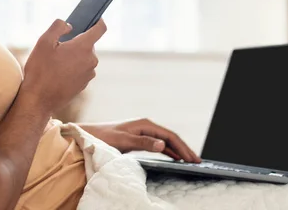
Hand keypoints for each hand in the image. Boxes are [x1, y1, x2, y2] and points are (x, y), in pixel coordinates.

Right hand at [22, 19, 106, 113]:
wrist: (39, 100)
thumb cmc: (40, 70)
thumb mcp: (44, 42)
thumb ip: (58, 27)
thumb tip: (69, 26)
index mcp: (83, 47)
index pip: (100, 29)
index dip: (99, 21)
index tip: (96, 19)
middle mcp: (91, 60)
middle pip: (88, 44)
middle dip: (75, 43)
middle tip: (58, 48)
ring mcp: (89, 74)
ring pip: (83, 58)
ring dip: (73, 57)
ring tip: (55, 63)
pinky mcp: (84, 85)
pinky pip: (81, 70)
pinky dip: (72, 68)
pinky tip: (57, 74)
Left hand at [80, 118, 200, 162]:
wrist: (90, 136)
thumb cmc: (104, 138)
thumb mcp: (123, 141)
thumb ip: (143, 143)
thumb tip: (162, 144)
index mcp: (145, 124)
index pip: (169, 136)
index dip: (182, 147)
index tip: (192, 158)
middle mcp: (146, 126)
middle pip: (170, 138)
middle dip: (184, 149)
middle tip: (197, 161)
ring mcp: (143, 132)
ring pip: (166, 141)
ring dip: (178, 150)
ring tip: (190, 161)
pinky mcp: (139, 138)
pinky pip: (158, 144)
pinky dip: (169, 151)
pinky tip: (175, 157)